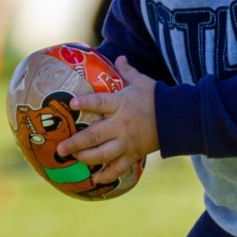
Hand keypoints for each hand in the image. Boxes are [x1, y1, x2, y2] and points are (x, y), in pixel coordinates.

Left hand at [55, 57, 158, 183]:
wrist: (177, 117)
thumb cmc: (156, 97)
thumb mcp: (141, 81)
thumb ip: (127, 71)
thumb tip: (119, 57)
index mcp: (121, 104)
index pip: (99, 103)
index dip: (85, 103)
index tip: (71, 103)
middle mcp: (120, 124)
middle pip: (94, 135)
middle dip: (74, 143)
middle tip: (60, 148)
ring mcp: (126, 141)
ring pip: (102, 154)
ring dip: (85, 158)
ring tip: (73, 159)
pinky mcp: (133, 153)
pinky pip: (118, 168)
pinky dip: (106, 175)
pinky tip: (95, 180)